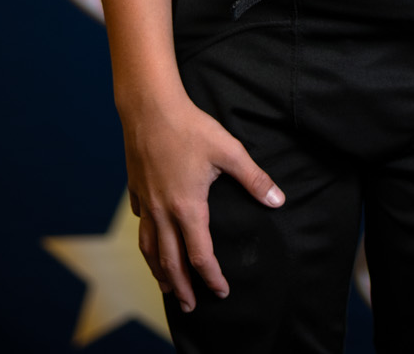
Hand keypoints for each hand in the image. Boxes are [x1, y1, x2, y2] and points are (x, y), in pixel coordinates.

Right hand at [121, 91, 283, 311]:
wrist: (149, 107)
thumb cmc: (190, 127)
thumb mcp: (229, 151)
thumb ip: (254, 178)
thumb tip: (278, 200)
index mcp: (188, 208)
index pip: (200, 255)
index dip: (211, 277)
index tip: (221, 291)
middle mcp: (163, 212)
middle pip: (170, 262)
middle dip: (182, 288)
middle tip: (190, 306)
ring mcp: (146, 202)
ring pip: (149, 248)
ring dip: (159, 271)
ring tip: (166, 286)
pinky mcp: (136, 188)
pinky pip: (141, 222)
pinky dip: (146, 239)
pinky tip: (151, 239)